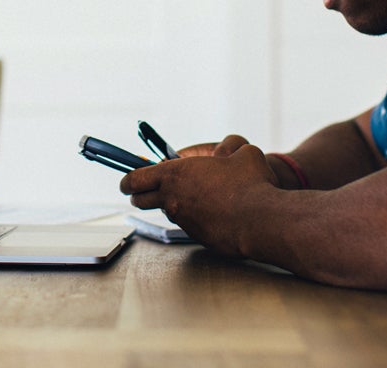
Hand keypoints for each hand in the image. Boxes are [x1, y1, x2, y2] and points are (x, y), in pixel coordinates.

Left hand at [119, 135, 278, 255]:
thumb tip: (226, 155)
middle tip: (140, 193)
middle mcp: (173, 198)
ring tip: (188, 198)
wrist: (260, 220)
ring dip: (171, 204)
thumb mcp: (244, 152)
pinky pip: (187, 224)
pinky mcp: (196, 236)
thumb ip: (230, 149)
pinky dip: (193, 217)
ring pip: (166, 211)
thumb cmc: (251, 184)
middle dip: (138, 195)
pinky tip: (212, 212)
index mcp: (176, 174)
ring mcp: (183, 220)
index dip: (128, 179)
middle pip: (140, 199)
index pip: (136, 178)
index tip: (126, 181)